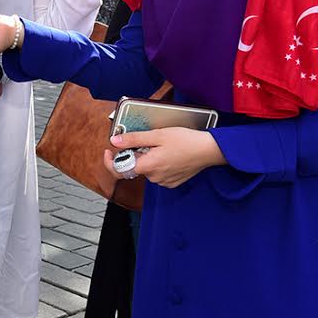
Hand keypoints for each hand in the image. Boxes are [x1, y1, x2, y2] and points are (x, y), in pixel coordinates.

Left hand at [102, 128, 224, 188]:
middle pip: (135, 166)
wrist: (209, 150)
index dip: (110, 161)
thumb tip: (114, 142)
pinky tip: (170, 154)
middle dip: (137, 153)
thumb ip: (134, 139)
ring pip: (147, 169)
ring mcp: (164, 182)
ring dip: (149, 158)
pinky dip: (159, 163)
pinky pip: (158, 173)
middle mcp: (154, 178)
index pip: (120, 169)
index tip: (109, 151)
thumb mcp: (157, 135)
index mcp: (148, 166)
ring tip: (163, 146)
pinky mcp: (172, 182)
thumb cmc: (186, 141)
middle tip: (149, 141)